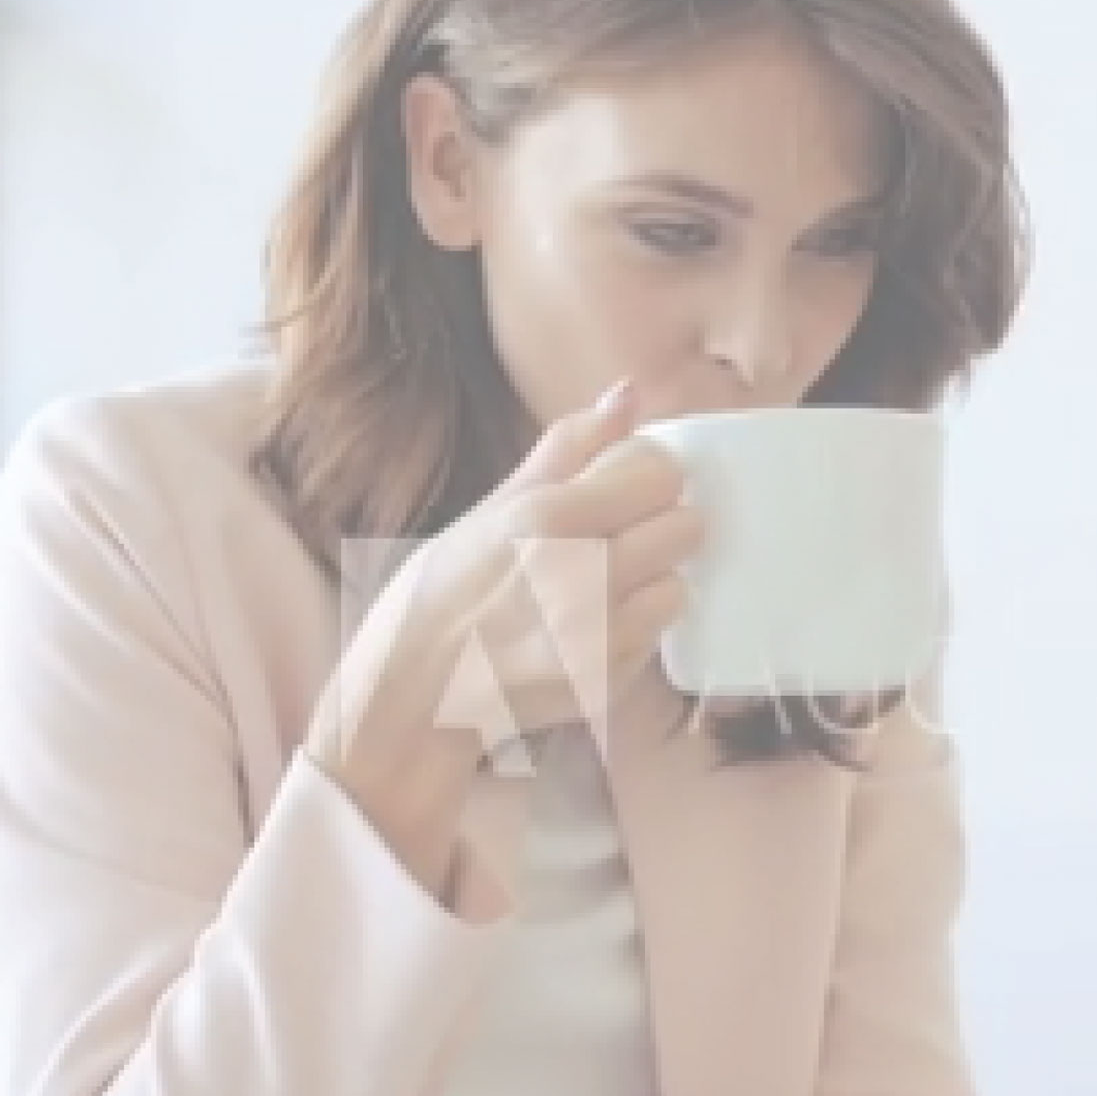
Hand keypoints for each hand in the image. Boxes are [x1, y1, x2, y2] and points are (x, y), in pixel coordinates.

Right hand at [304, 379, 702, 893]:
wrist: (411, 702)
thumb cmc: (437, 597)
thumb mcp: (490, 510)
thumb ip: (568, 449)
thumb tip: (628, 393)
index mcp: (547, 518)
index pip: (661, 471)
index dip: (645, 475)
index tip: (620, 487)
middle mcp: (582, 577)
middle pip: (686, 525)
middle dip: (657, 525)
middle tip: (614, 538)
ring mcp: (600, 637)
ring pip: (679, 584)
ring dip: (651, 582)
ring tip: (599, 588)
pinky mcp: (609, 682)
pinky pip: (655, 637)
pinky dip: (634, 628)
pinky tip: (587, 627)